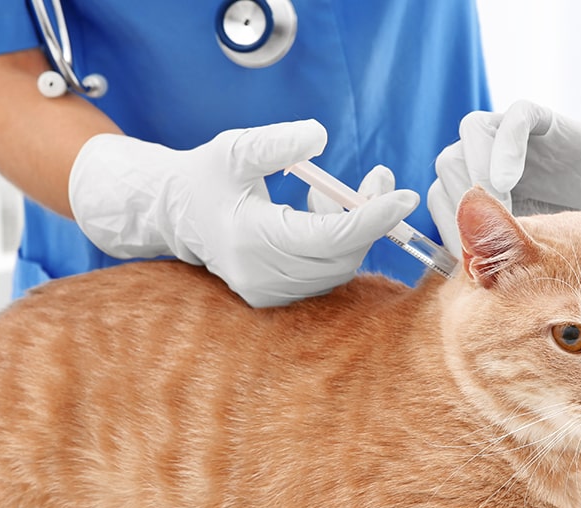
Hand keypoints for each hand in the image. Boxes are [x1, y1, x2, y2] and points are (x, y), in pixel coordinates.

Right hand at [69, 120, 418, 306]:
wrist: (177, 215)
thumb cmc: (208, 176)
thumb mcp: (236, 148)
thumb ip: (278, 141)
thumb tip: (320, 136)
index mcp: (250, 240)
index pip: (328, 238)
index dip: (371, 219)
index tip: (404, 197)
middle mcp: (260, 276)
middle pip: (340, 256)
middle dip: (370, 218)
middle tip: (381, 177)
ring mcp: (268, 293)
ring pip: (336, 267)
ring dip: (352, 228)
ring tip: (335, 189)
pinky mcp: (274, 297)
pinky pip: (324, 273)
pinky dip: (335, 243)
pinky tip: (320, 212)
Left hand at [427, 101, 580, 256]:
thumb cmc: (579, 234)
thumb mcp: (538, 258)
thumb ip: (503, 267)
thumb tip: (466, 294)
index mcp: (480, 196)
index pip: (442, 200)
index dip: (445, 225)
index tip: (459, 260)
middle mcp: (491, 162)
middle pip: (450, 167)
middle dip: (455, 198)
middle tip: (471, 232)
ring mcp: (513, 138)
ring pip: (471, 137)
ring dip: (474, 170)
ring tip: (488, 207)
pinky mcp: (541, 122)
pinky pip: (514, 119)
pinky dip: (504, 148)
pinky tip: (503, 181)